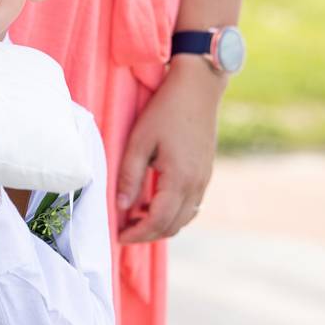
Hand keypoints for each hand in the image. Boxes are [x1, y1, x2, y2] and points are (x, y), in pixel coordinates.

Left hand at [116, 55, 227, 242]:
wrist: (198, 88)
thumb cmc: (165, 110)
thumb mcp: (139, 141)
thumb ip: (129, 176)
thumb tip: (120, 207)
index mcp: (179, 179)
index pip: (158, 221)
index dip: (137, 234)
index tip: (118, 236)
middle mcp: (197, 184)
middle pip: (173, 226)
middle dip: (147, 234)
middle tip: (124, 230)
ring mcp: (205, 179)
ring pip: (184, 218)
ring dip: (160, 224)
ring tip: (135, 216)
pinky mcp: (206, 173)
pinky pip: (191, 205)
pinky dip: (172, 212)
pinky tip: (154, 202)